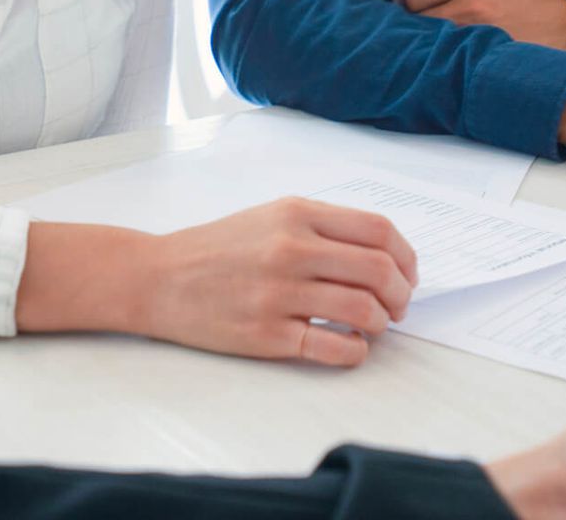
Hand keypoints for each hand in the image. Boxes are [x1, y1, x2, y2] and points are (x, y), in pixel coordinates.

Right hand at [137, 197, 418, 366]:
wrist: (159, 278)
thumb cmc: (217, 248)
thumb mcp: (270, 217)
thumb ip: (322, 228)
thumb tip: (383, 255)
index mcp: (297, 215)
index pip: (378, 231)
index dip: (406, 257)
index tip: (406, 274)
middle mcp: (291, 249)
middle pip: (379, 270)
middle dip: (401, 294)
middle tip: (397, 307)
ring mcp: (280, 294)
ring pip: (363, 311)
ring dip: (381, 323)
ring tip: (373, 326)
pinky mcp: (268, 335)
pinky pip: (335, 347)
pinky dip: (356, 350)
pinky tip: (350, 345)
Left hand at [404, 0, 565, 54]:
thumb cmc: (535, 4)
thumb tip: (423, 5)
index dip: (417, 7)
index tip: (424, 14)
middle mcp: (468, 6)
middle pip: (415, 23)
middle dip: (420, 30)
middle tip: (432, 36)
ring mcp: (476, 36)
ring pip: (429, 47)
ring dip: (432, 50)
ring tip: (445, 53)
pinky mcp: (487, 60)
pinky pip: (450, 66)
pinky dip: (450, 67)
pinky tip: (459, 68)